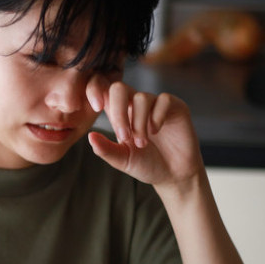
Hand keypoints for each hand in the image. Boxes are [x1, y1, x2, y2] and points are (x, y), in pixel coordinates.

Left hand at [86, 75, 202, 188]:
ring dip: (139, 123)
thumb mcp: (123, 160)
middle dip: (119, 112)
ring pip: (141, 98)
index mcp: (119, 114)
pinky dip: (157, 117)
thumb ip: (106, 149)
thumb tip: (90, 136)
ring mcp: (155, 104)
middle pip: (119, 88)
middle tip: (124, 137)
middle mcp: (136, 105)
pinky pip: (163, 100)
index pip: (103, 91)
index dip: (95, 90)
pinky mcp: (175, 106)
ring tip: (142, 143)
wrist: (174, 175)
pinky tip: (156, 131)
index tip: (96, 107)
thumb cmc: (147, 166)